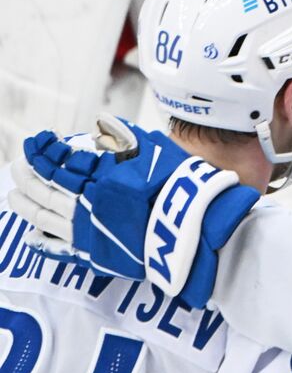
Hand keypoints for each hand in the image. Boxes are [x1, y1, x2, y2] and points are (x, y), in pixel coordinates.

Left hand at [9, 115, 258, 306]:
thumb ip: (126, 136)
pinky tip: (31, 236)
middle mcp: (86, 202)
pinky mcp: (95, 251)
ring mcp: (88, 229)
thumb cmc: (179, 187)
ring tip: (13, 196)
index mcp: (99, 176)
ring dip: (26, 204)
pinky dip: (42, 241)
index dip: (42, 151)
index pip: (59, 162)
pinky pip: (60, 246)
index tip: (33, 141)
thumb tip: (102, 120)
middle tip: (17, 167)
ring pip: (45, 215)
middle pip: (46, 188)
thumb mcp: (156, 153)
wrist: (192, 229)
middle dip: (28, 175)